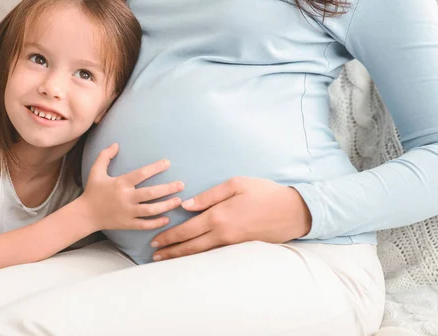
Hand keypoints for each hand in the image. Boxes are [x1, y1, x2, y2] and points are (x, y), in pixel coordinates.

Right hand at [81, 143, 183, 230]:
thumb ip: (105, 156)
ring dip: (166, 206)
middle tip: (181, 184)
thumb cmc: (93, 191)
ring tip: (179, 200)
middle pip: (150, 193)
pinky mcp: (128, 224)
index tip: (168, 163)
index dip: (155, 168)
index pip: (141, 174)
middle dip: (168, 189)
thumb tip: (116, 144)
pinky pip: (145, 224)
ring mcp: (127, 212)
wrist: (85, 215)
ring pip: (151, 210)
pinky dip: (156, 223)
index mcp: (120, 183)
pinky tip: (167, 219)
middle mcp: (125, 198)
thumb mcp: (96, 171)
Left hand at [150, 177, 311, 260]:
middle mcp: (222, 233)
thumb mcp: (236, 184)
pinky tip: (192, 259)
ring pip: (201, 254)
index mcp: (218, 216)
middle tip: (154, 256)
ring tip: (166, 261)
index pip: (186, 229)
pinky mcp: (241, 248)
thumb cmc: (264, 192)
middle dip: (170, 252)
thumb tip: (186, 205)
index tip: (155, 241)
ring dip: (182, 257)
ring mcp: (232, 244)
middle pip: (190, 246)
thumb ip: (209, 195)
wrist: (293, 211)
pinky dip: (199, 258)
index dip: (169, 236)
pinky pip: (214, 255)